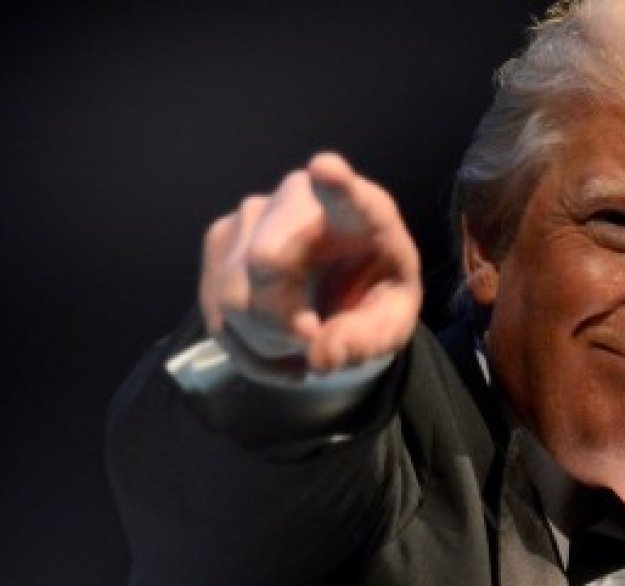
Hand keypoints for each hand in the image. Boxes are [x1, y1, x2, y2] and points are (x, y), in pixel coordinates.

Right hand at [199, 152, 421, 375]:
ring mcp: (252, 215)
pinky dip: (247, 351)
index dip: (335, 183)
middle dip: (283, 323)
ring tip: (301, 345)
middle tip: (313, 342)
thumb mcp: (390, 325)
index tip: (327, 169)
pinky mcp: (220, 242)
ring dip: (266, 343)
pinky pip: (216, 313)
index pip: (345, 192)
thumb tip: (321, 358)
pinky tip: (277, 351)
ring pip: (232, 296)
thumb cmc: (374, 296)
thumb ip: (366, 341)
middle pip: (265, 261)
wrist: (345, 292)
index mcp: (362, 211)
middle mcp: (299, 198)